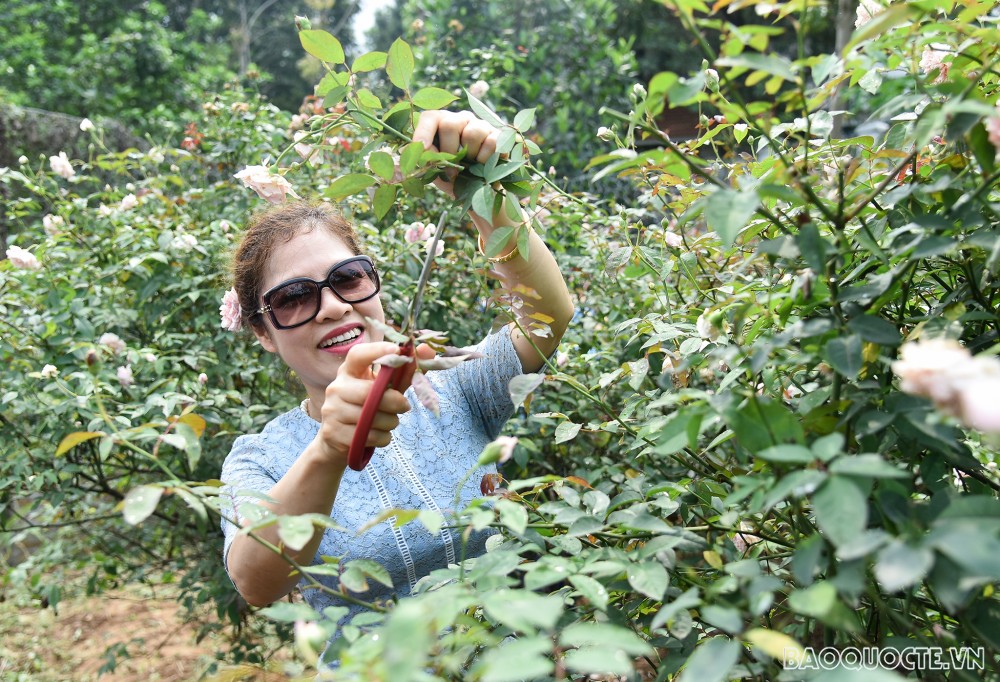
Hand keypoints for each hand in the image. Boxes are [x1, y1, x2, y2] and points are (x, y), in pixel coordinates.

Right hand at [316, 342, 433, 463]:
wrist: (338, 441)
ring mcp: (332, 410)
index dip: (377, 350)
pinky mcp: (333, 433)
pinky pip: (369, 436)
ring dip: (391, 422)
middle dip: (394, 401)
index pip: (358, 355)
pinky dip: (383, 437)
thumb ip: (406, 372)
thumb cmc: (369, 408)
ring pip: (371, 418)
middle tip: (405, 405)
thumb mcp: (386, 389)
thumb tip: (428, 350)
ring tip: (389, 421)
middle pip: (369, 392)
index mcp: (349, 371)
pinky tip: (379, 434)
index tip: (397, 350)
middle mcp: (336, 387)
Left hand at [412, 110, 498, 197]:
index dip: (423, 133)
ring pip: (472, 132)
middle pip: (450, 124)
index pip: (430, 117)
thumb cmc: (451, 177)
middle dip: (448, 151)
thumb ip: (422, 159)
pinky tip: (483, 166)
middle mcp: (460, 119)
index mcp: (441, 123)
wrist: (477, 193)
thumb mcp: (433, 170)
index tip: (422, 150)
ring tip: (468, 167)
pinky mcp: (498, 136)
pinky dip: (485, 159)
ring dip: (468, 156)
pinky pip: (491, 142)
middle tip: (450, 168)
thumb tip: (406, 153)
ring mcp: (481, 125)